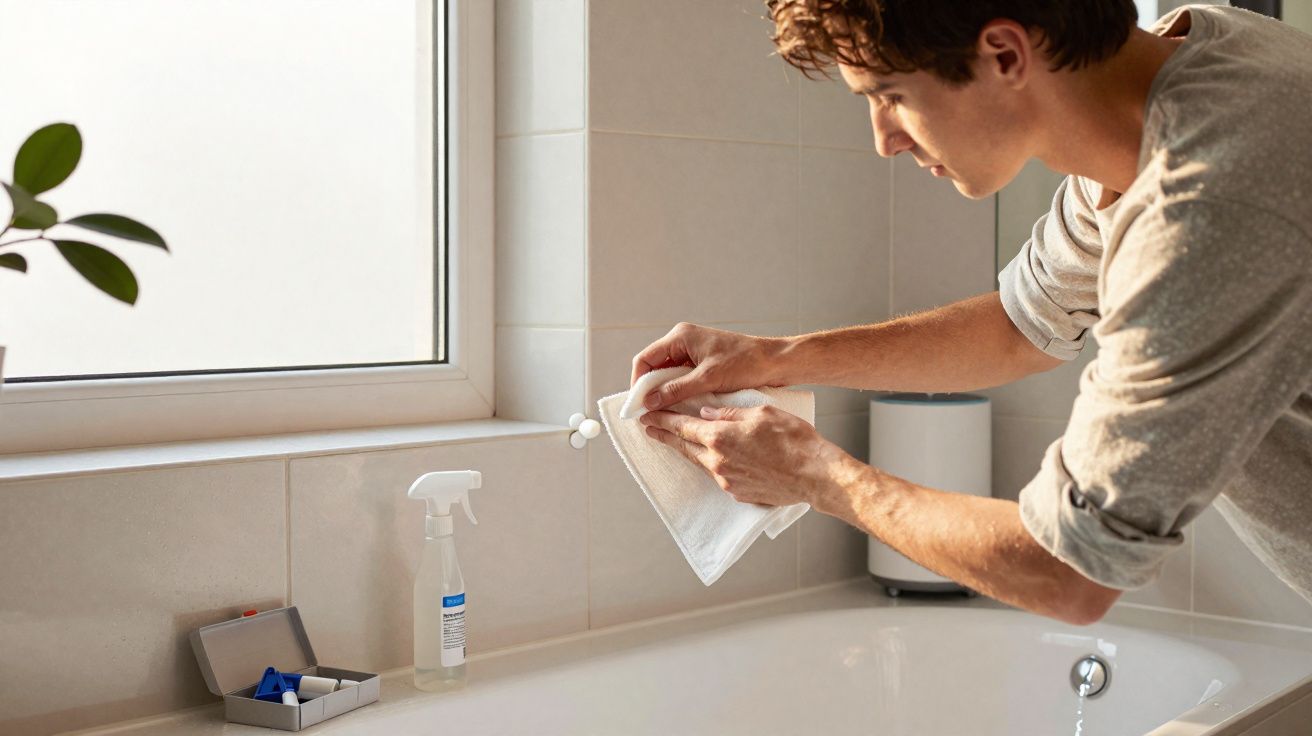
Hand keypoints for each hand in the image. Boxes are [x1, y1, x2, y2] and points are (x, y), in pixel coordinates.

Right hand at [631, 323, 788, 411]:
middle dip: (649, 388)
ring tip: (662, 411)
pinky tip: (678, 405)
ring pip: (667, 372)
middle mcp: (684, 340)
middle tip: (648, 412)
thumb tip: (650, 402)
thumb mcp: (708, 378)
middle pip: (654, 366)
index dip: (638, 383)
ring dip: (664, 390)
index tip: (638, 405)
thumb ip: (676, 389)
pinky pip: (681, 376)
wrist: (775, 362)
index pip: (645, 359)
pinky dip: (677, 390)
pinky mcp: (703, 362)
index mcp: (681, 336)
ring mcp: (693, 351)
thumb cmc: (745, 363)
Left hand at [639, 404, 851, 510]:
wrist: (814, 475)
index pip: (683, 426)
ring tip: (676, 442)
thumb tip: (706, 412)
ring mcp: (727, 480)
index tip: (648, 416)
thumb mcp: (761, 412)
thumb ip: (729, 412)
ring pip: (699, 462)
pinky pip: (717, 476)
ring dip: (686, 450)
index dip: (663, 420)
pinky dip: (710, 465)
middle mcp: (718, 461)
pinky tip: (710, 459)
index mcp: (720, 437)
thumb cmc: (794, 440)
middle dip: (665, 436)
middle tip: (649, 429)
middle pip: (684, 446)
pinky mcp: (738, 493)